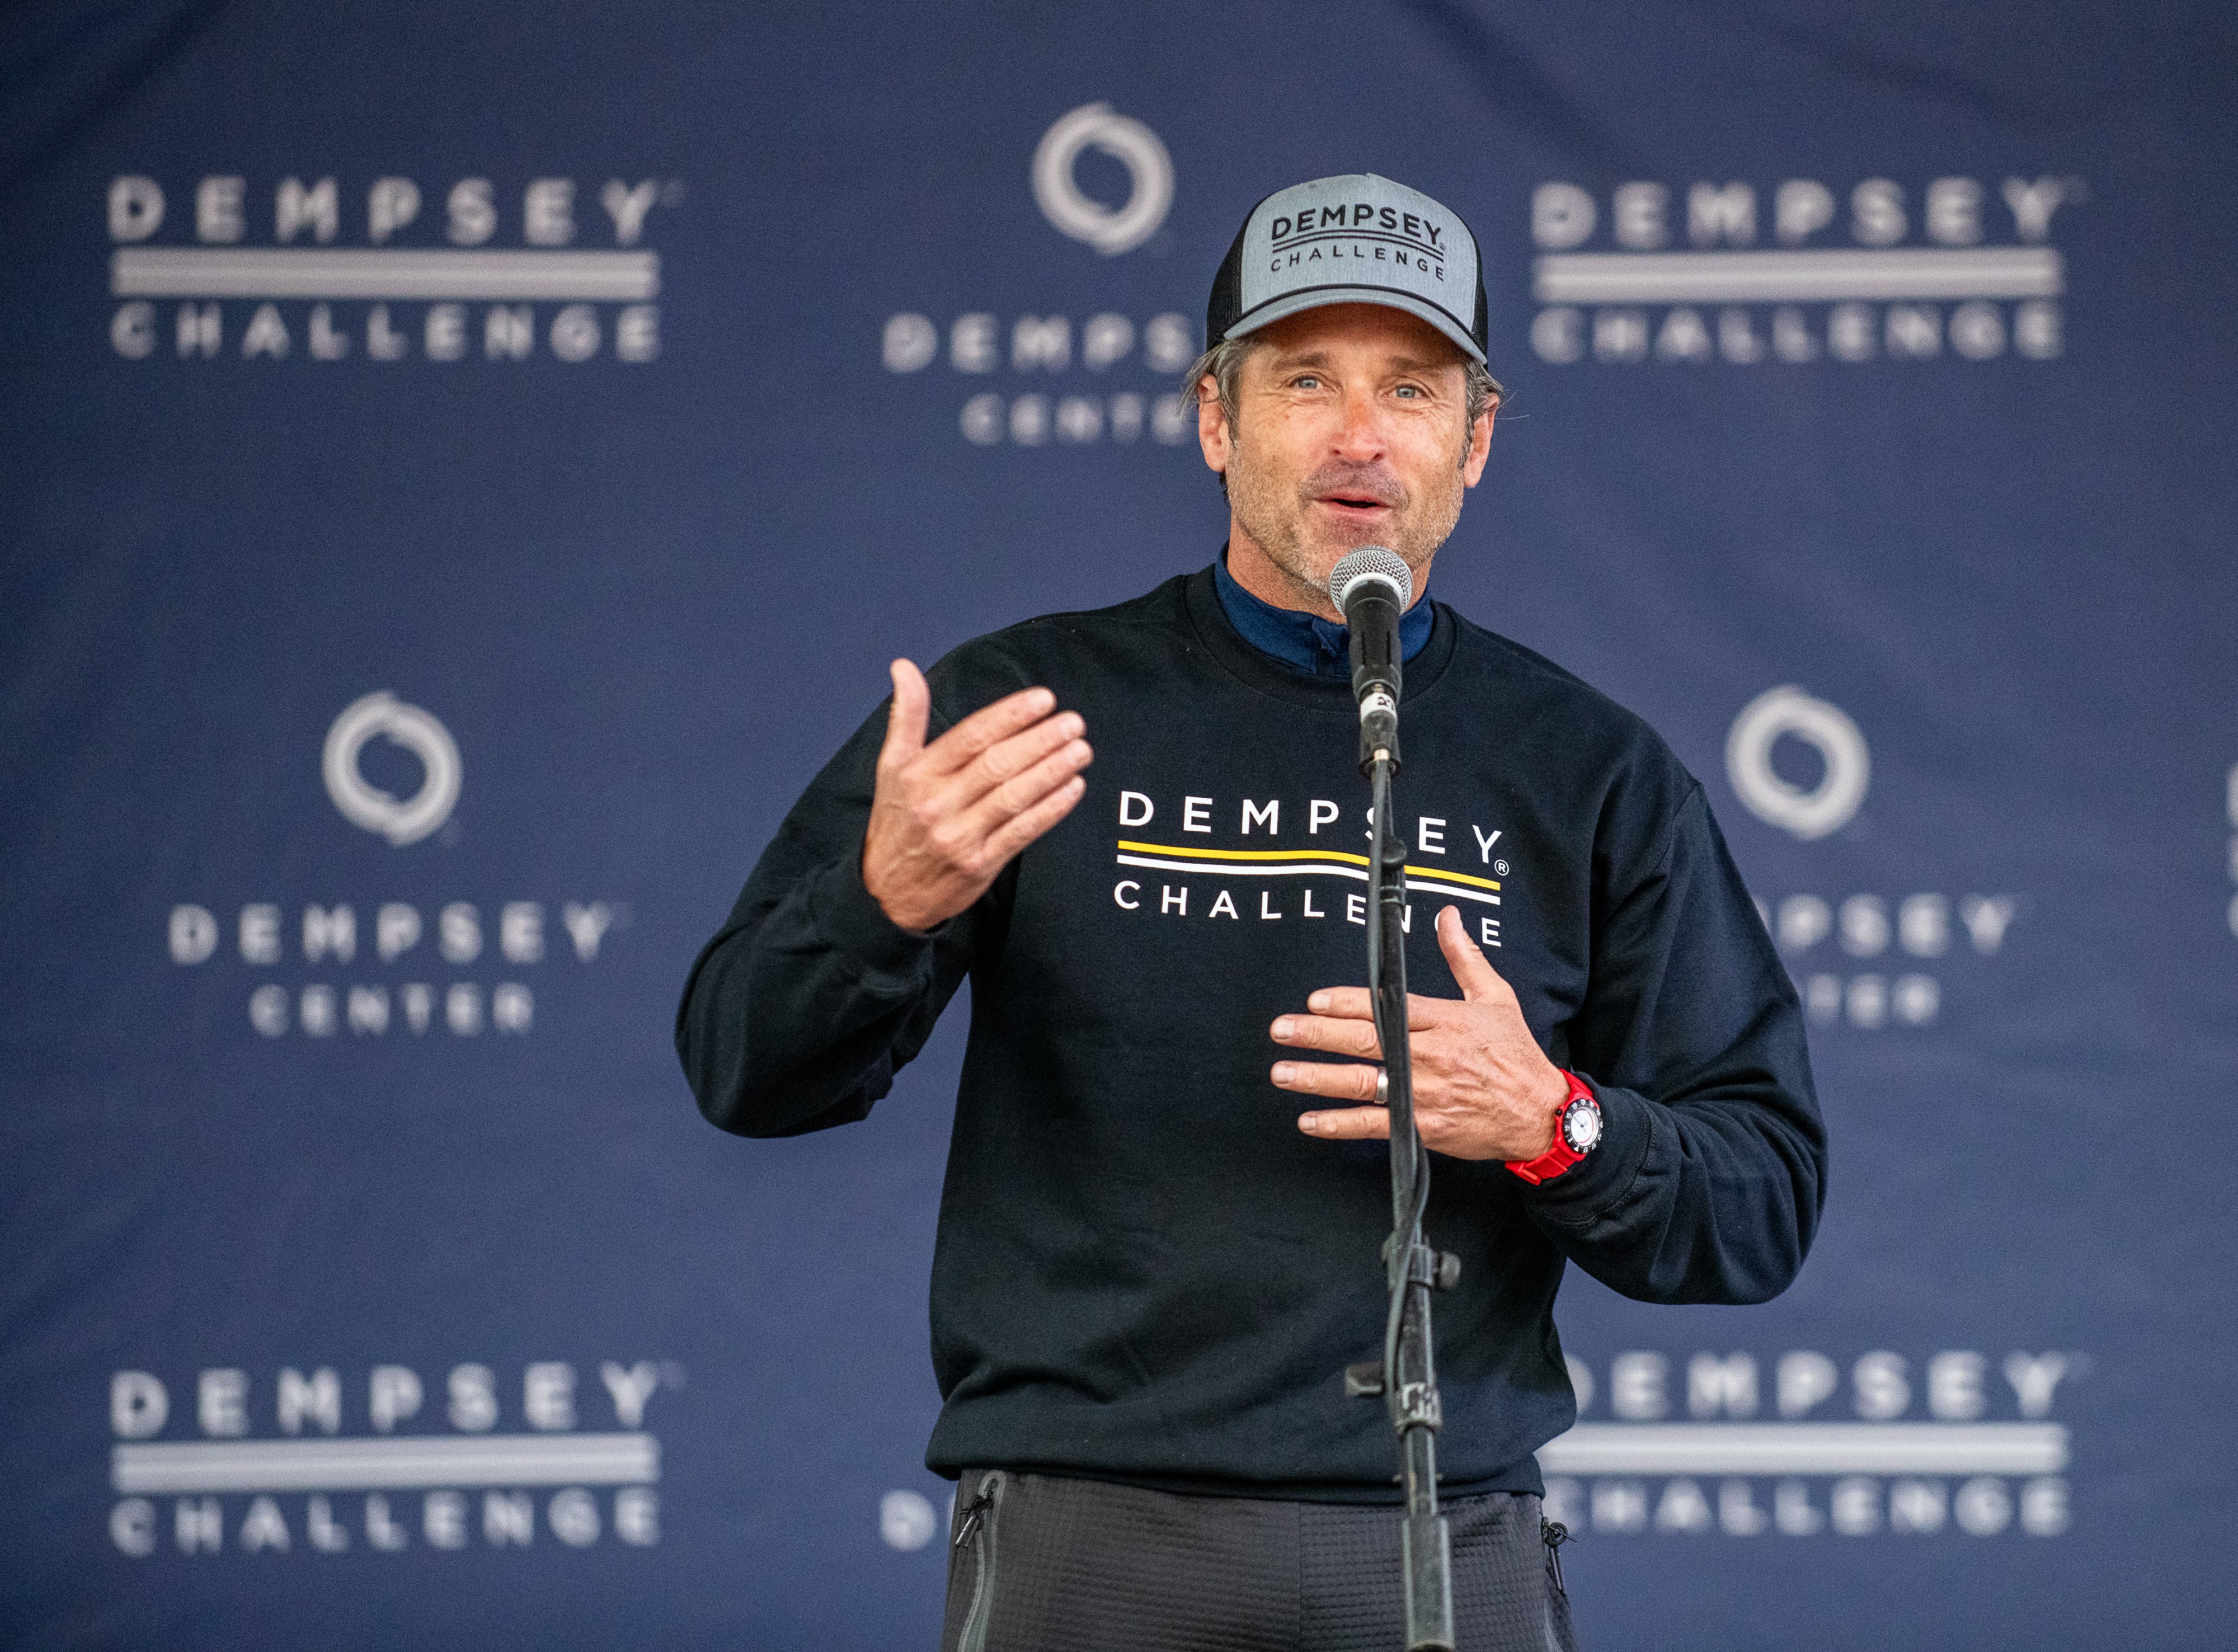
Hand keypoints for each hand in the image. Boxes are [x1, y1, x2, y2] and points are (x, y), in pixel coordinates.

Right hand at [862, 660, 1091, 932]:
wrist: (886, 895)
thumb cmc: (896, 823)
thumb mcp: (891, 767)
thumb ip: (906, 716)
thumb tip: (903, 666)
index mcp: (918, 774)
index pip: (970, 736)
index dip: (1010, 715)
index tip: (1043, 699)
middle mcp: (937, 803)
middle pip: (996, 764)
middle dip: (1041, 741)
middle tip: (1073, 722)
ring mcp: (959, 836)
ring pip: (1013, 797)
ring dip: (1052, 771)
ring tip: (1080, 750)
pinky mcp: (979, 865)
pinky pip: (1022, 832)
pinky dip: (1050, 809)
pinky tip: (1073, 788)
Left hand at [1269, 905, 1569, 1160]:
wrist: (1542, 1115)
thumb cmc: (1517, 1055)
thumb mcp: (1495, 998)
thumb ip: (1464, 957)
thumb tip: (1447, 917)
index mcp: (1447, 1021)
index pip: (1389, 1007)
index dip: (1348, 1003)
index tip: (1314, 1000)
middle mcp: (1432, 1056)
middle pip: (1366, 1042)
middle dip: (1318, 1035)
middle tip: (1282, 1030)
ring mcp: (1426, 1094)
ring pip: (1363, 1083)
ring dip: (1318, 1078)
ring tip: (1283, 1072)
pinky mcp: (1425, 1127)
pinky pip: (1375, 1125)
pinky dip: (1340, 1124)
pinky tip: (1311, 1120)